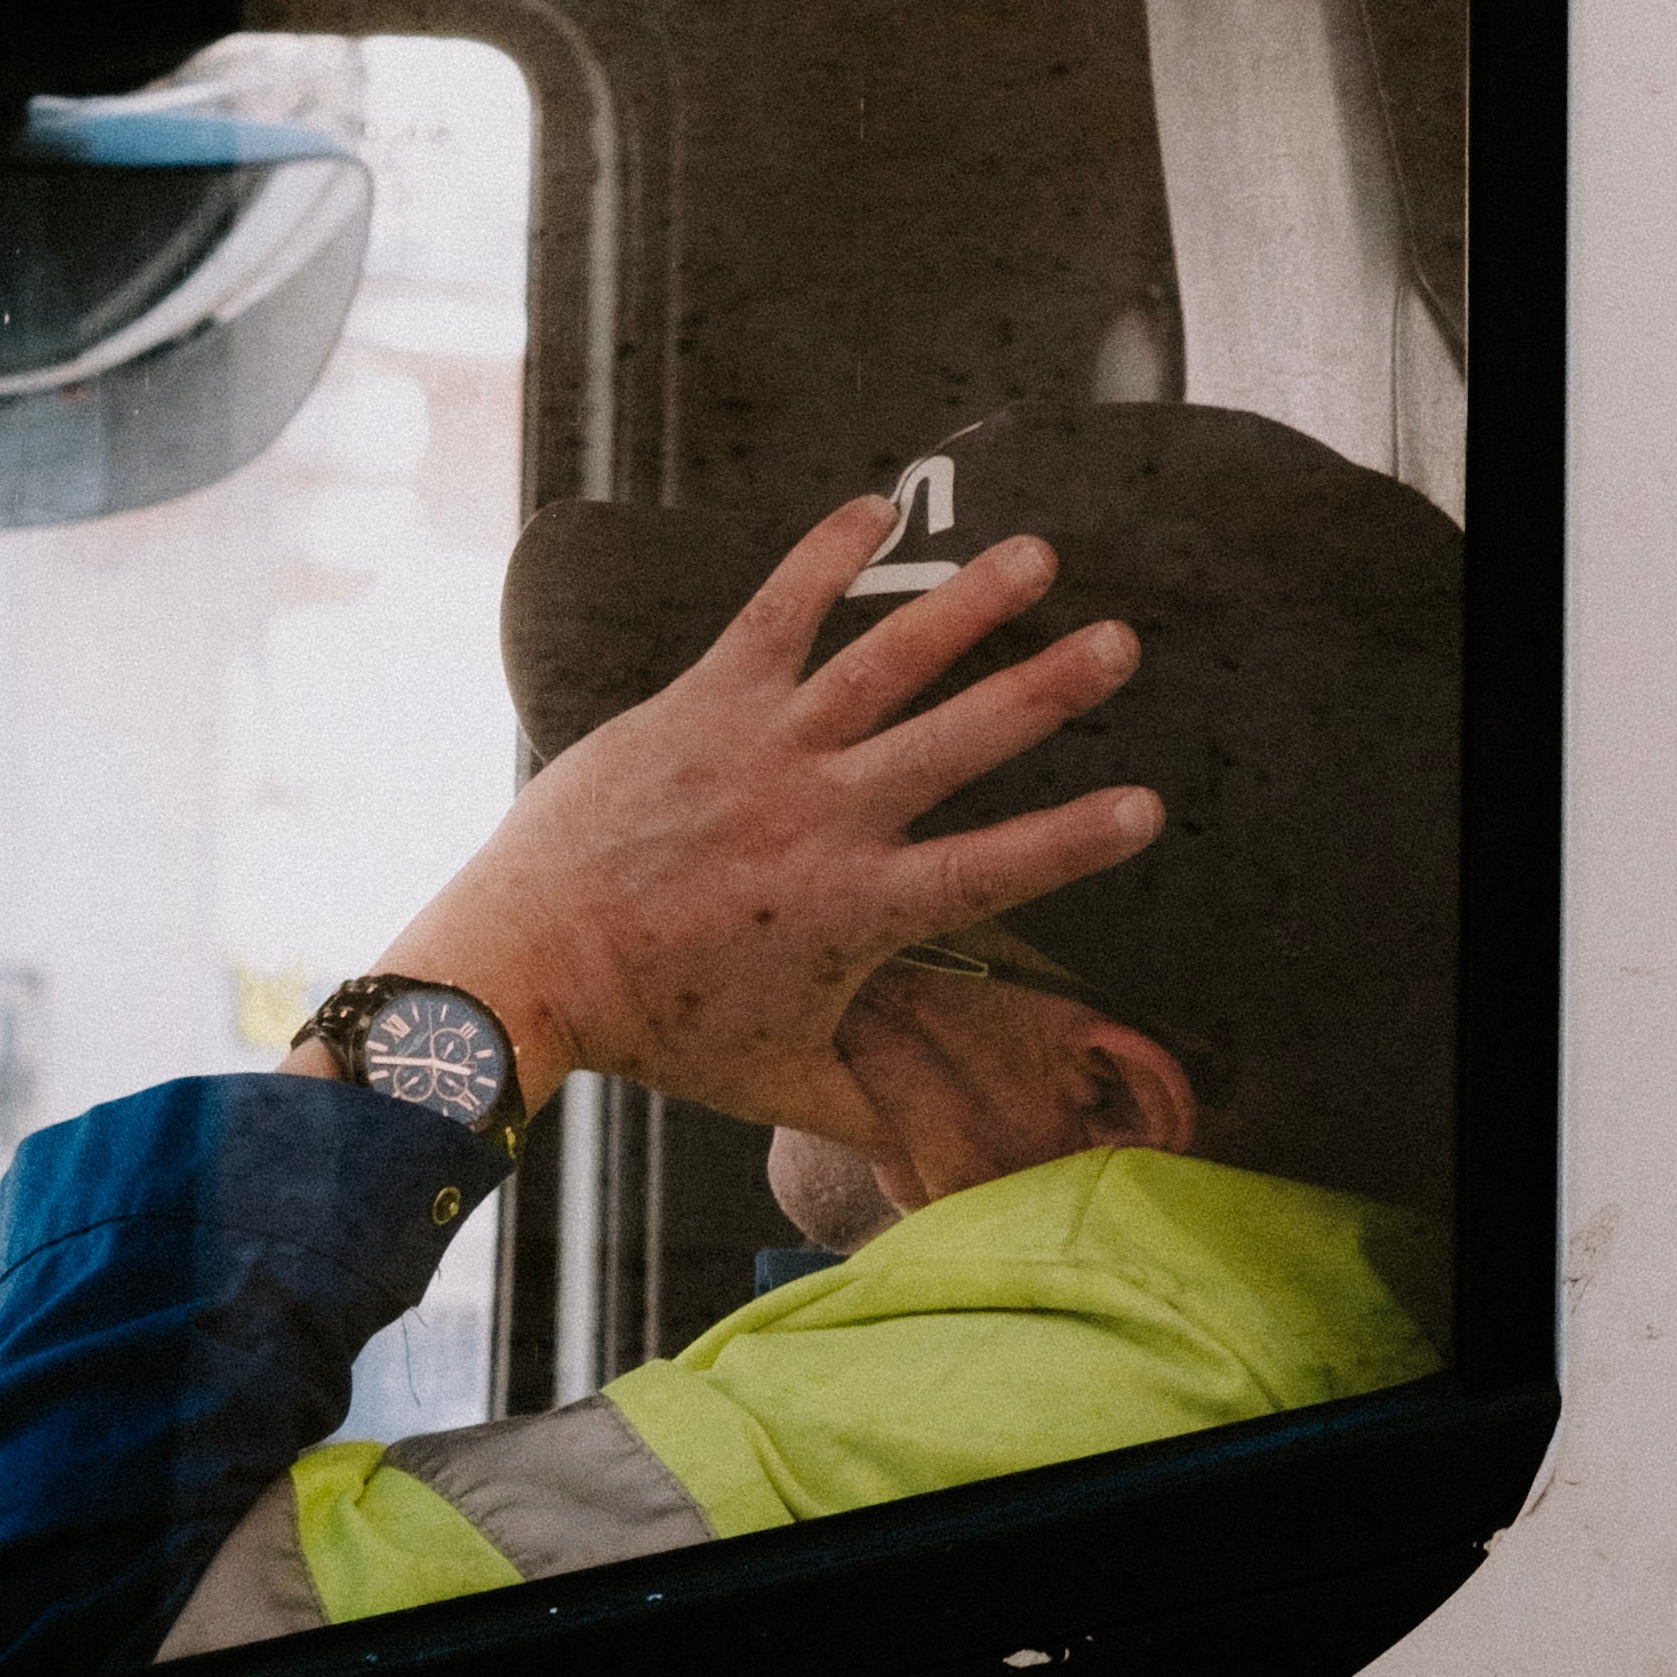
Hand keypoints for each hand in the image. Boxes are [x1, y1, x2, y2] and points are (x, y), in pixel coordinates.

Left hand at [299, 495, 1159, 1142]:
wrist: (528, 963)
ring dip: (966, 607)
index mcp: (858, 910)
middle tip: (1123, 643)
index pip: (994, 868)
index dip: (1075, 838)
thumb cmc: (658, 1032)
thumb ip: (872, 1115)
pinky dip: (824, 556)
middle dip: (1048, 689)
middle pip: (959, 741)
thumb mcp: (780, 1082)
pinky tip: (874, 503)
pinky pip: (774, 612)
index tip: (1149, 805)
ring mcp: (764, 748)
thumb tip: (945, 1173)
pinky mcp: (701, 700)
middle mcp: (825, 816)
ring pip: (885, 662)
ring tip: (1039, 555)